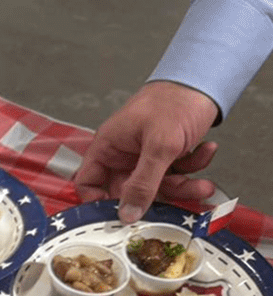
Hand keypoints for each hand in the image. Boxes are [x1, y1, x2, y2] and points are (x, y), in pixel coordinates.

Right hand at [73, 81, 219, 222]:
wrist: (207, 79)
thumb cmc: (175, 100)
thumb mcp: (159, 146)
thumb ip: (143, 183)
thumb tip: (127, 214)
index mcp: (109, 147)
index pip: (88, 183)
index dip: (97, 202)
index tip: (117, 216)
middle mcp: (123, 155)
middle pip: (128, 192)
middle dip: (156, 198)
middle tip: (173, 204)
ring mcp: (144, 157)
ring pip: (157, 188)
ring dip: (182, 187)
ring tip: (202, 185)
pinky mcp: (166, 156)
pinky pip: (175, 175)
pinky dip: (193, 168)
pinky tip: (205, 151)